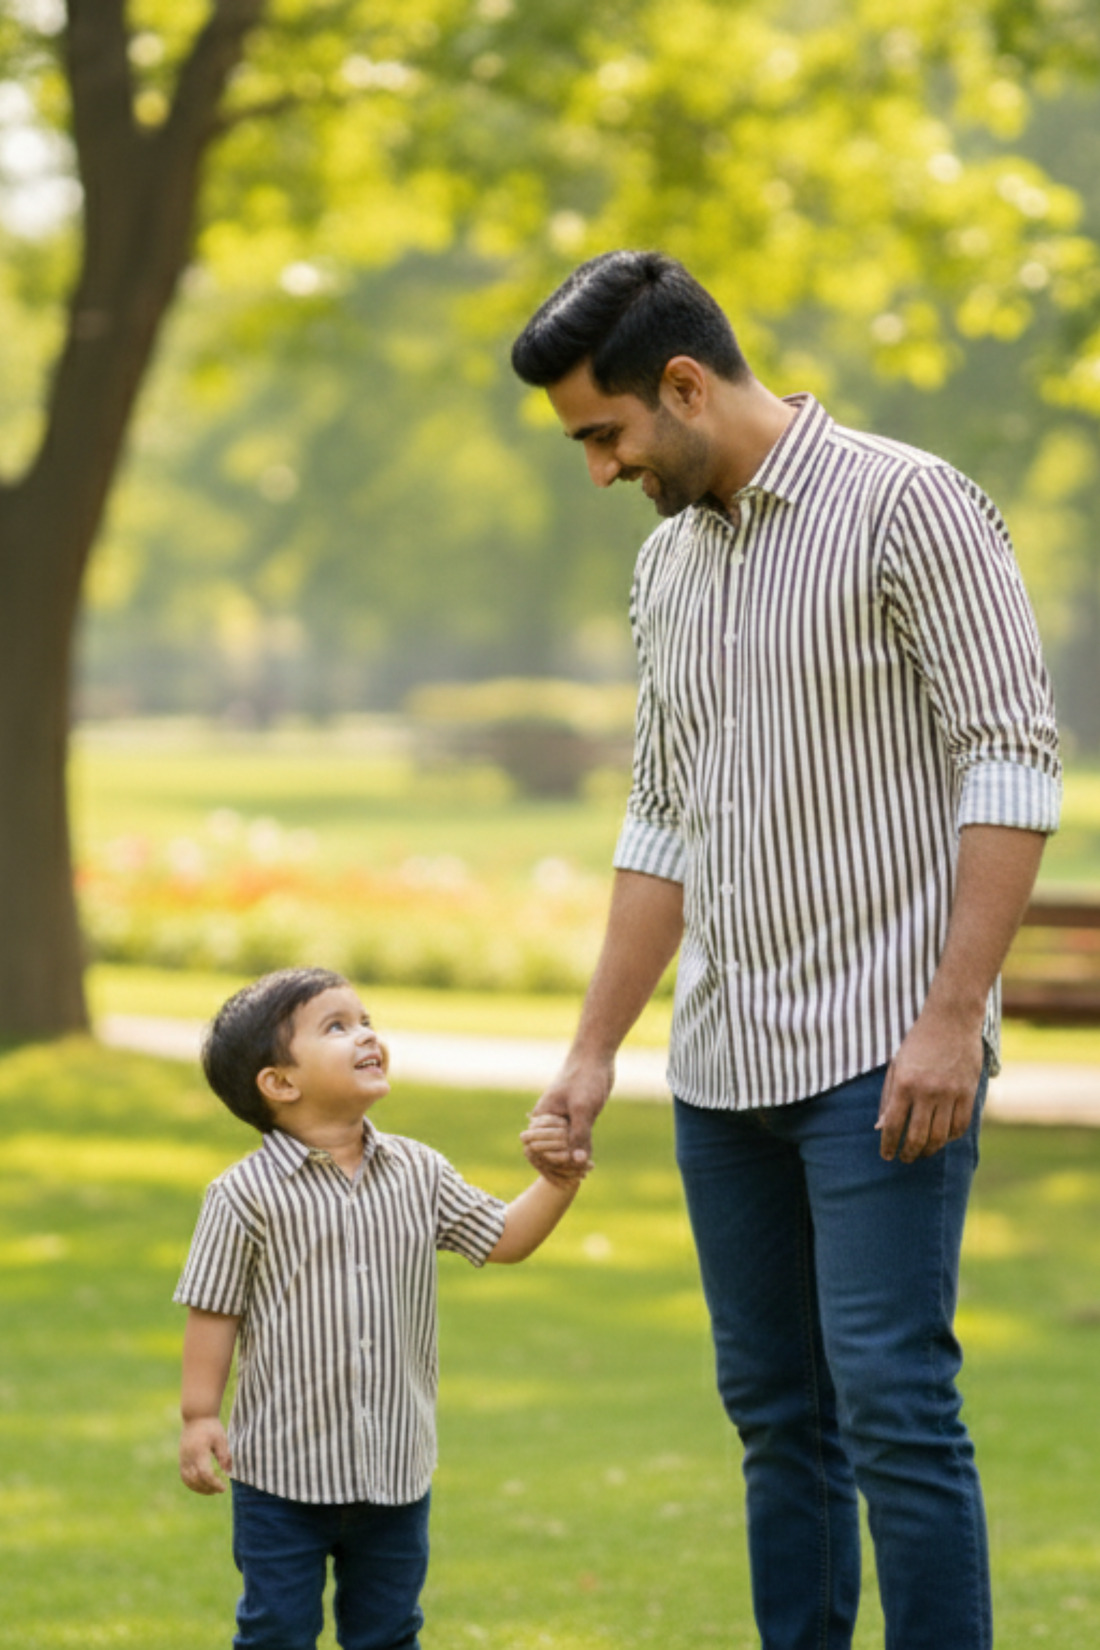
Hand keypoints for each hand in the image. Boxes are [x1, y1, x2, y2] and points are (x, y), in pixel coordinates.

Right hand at [180, 1417, 231, 1494]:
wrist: (196, 1416)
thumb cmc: (210, 1427)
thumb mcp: (221, 1439)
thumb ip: (224, 1455)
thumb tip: (228, 1472)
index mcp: (199, 1452)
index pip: (206, 1474)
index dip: (215, 1483)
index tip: (224, 1488)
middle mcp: (189, 1458)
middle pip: (196, 1480)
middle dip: (209, 1488)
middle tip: (220, 1490)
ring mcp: (183, 1459)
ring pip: (188, 1481)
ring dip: (200, 1489)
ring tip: (212, 1491)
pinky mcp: (181, 1460)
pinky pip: (184, 1477)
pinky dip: (192, 1484)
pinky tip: (202, 1486)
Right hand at [529, 1057, 614, 1176]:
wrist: (596, 1057)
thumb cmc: (585, 1078)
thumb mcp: (583, 1107)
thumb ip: (579, 1135)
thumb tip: (578, 1161)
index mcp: (542, 1117)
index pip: (538, 1151)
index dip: (553, 1163)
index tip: (574, 1168)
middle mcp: (548, 1121)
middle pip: (546, 1154)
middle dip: (562, 1167)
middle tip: (582, 1175)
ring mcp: (562, 1122)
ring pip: (561, 1151)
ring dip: (571, 1164)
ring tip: (587, 1172)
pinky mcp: (575, 1121)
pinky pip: (573, 1144)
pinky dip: (580, 1155)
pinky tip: (590, 1165)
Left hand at [877, 1013, 983, 1162]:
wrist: (951, 1020)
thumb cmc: (919, 1043)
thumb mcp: (896, 1066)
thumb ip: (888, 1097)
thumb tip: (880, 1127)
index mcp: (904, 1084)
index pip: (893, 1125)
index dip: (888, 1145)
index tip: (886, 1156)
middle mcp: (927, 1091)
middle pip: (917, 1137)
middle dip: (909, 1153)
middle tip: (904, 1159)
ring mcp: (950, 1093)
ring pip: (940, 1136)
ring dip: (929, 1149)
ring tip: (922, 1152)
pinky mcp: (968, 1092)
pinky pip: (961, 1125)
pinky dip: (951, 1137)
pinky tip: (943, 1138)